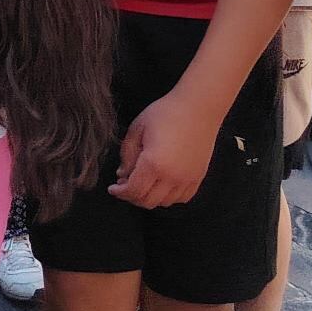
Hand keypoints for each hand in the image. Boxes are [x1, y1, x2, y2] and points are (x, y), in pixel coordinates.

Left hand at [109, 88, 220, 208]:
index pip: (134, 190)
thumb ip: (127, 154)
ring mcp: (187, 179)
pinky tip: (161, 184)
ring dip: (150, 197)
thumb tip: (122, 175)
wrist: (198, 108)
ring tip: (142, 183)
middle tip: (125, 185)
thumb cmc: (165, 113)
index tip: (112, 189)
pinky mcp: (198, 178)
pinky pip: (182, 198)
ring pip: (165, 202)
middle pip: (148, 201)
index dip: (120, 193)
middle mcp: (172, 177)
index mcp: (154, 164)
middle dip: (132, 197)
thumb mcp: (137, 129)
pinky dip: (169, 196)